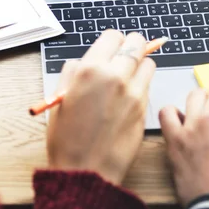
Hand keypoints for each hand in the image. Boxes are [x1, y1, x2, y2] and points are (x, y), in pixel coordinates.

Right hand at [47, 30, 155, 184]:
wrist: (86, 172)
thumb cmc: (67, 139)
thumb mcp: (59, 99)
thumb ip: (72, 73)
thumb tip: (83, 62)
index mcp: (90, 70)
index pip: (113, 36)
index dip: (112, 41)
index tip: (110, 48)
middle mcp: (115, 76)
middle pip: (136, 43)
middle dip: (131, 46)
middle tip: (124, 55)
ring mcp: (134, 92)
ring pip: (148, 62)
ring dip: (140, 65)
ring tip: (128, 76)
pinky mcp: (145, 107)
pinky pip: (149, 84)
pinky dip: (142, 84)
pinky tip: (129, 96)